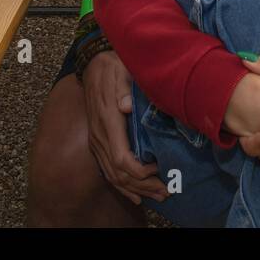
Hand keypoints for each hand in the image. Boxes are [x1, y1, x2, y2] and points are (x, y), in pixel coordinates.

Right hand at [82, 50, 166, 204]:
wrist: (93, 64)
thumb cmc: (113, 66)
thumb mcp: (121, 69)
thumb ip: (124, 88)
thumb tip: (125, 106)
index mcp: (108, 121)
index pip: (120, 158)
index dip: (140, 171)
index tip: (158, 169)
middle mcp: (100, 136)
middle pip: (119, 173)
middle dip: (143, 186)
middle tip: (166, 191)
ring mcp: (97, 140)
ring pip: (113, 175)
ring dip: (135, 189)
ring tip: (158, 195)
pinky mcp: (98, 142)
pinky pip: (107, 170)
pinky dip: (122, 185)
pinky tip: (135, 195)